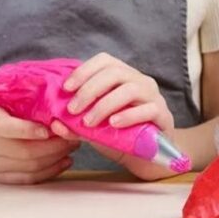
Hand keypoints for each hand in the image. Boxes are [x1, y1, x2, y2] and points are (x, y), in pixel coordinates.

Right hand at [0, 107, 78, 183]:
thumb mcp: (5, 105)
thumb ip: (26, 105)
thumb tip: (59, 107)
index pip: (5, 128)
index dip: (28, 130)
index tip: (49, 129)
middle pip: (25, 151)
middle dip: (55, 145)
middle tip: (73, 136)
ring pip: (31, 166)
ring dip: (57, 157)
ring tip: (72, 146)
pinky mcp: (2, 179)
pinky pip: (30, 179)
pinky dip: (51, 171)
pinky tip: (65, 161)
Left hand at [52, 53, 177, 179]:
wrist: (146, 157)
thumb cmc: (119, 136)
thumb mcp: (93, 129)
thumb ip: (76, 125)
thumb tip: (55, 124)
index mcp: (123, 76)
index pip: (104, 61)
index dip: (84, 70)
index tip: (66, 88)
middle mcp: (140, 81)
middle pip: (115, 72)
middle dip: (90, 90)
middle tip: (73, 110)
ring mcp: (154, 96)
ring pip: (130, 89)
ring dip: (105, 104)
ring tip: (90, 121)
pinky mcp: (163, 115)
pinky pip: (148, 109)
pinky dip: (128, 115)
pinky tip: (114, 123)